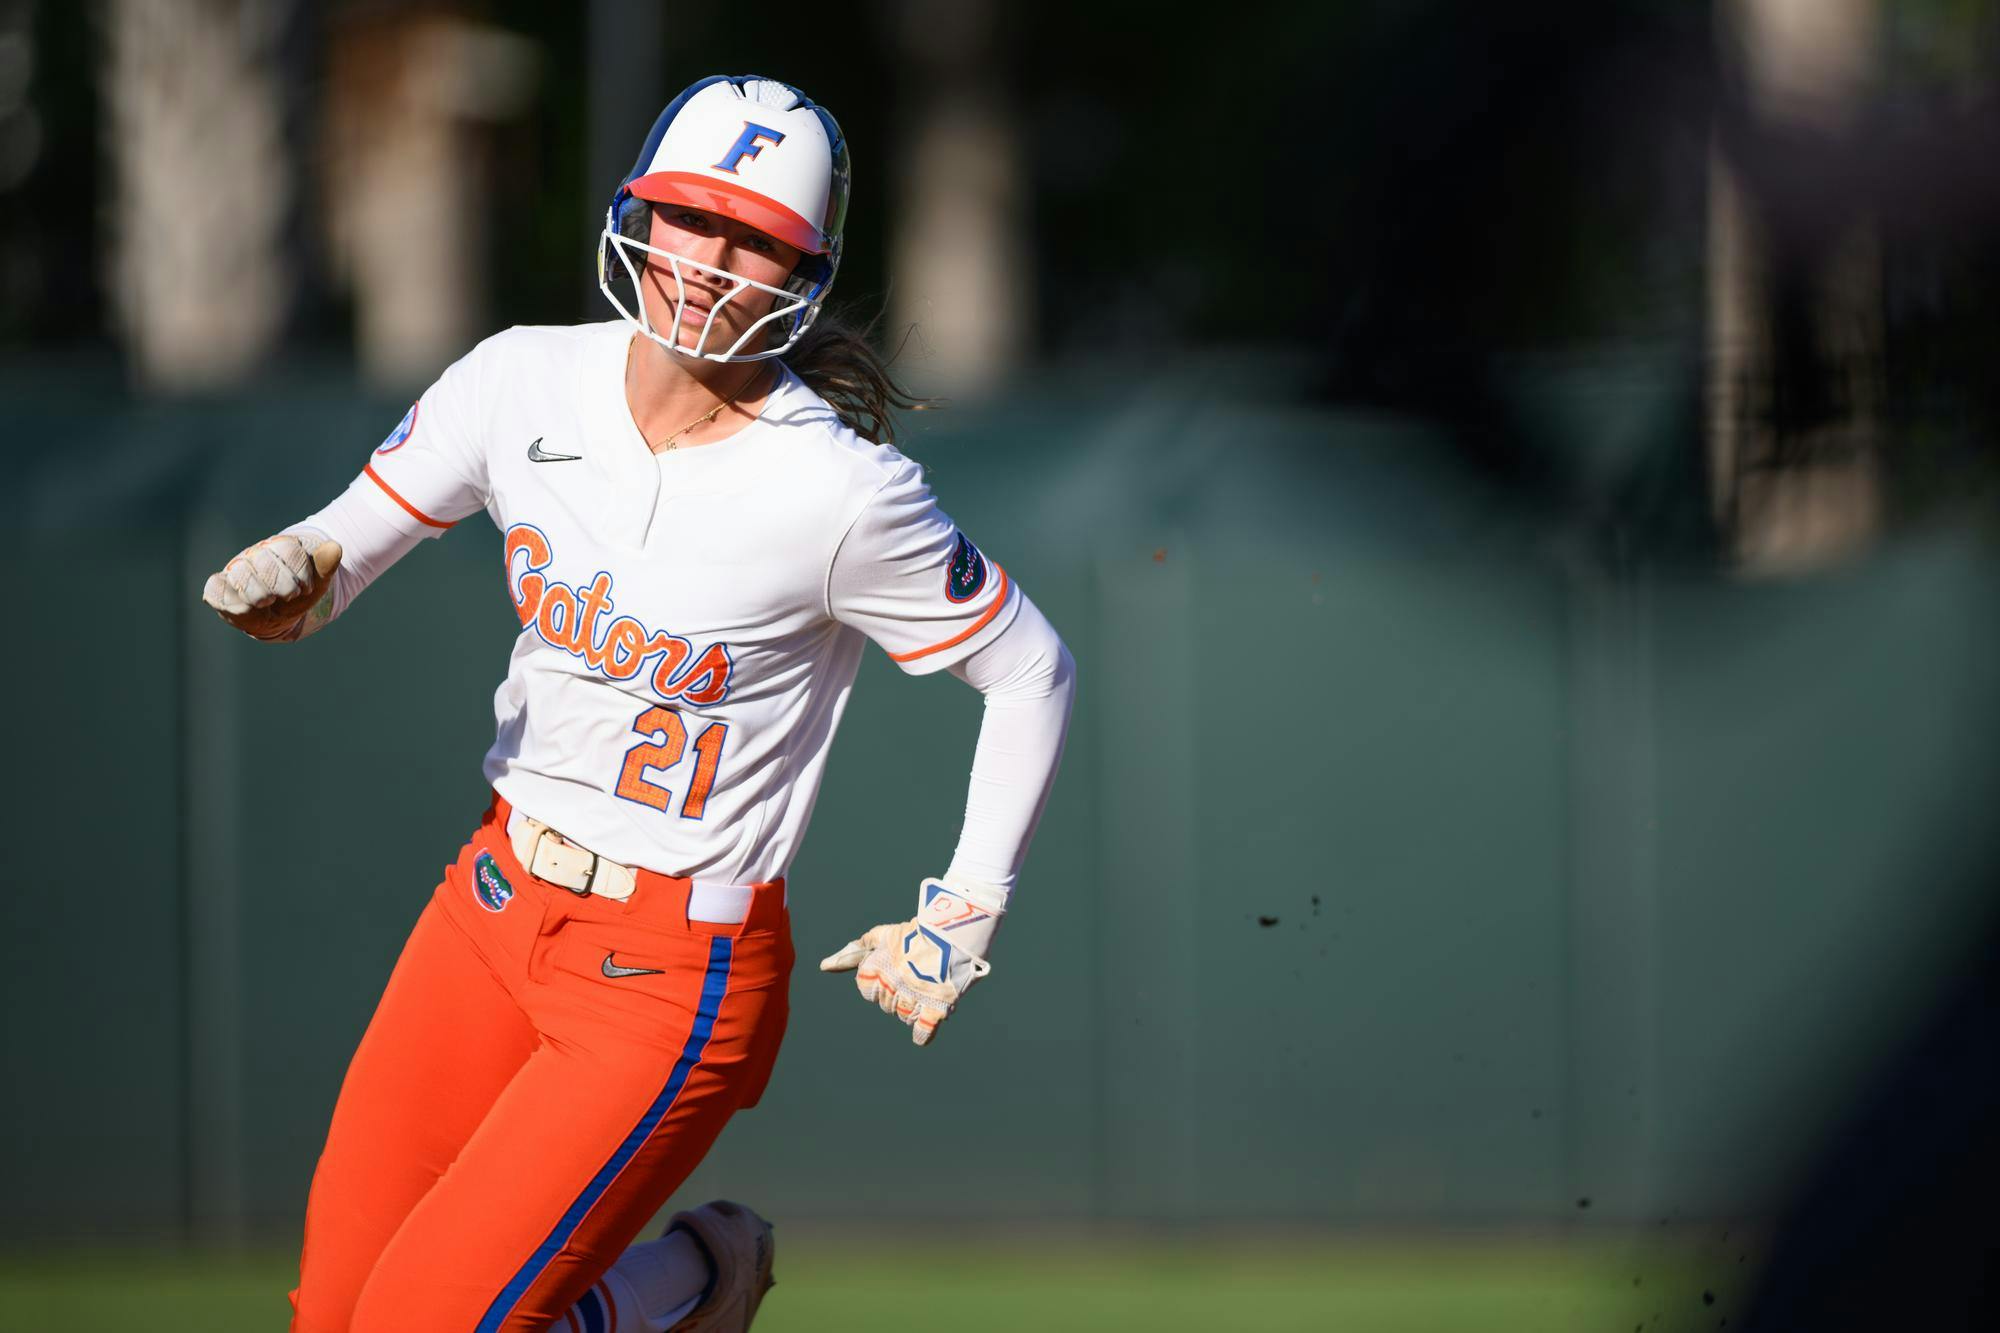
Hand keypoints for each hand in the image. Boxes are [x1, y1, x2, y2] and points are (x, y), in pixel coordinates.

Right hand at [201, 531, 342, 641]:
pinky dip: (234, 602)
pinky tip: (248, 608)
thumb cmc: (298, 595)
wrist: (281, 616)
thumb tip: (334, 547)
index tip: (306, 587)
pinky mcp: (218, 587)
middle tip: (289, 595)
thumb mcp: (316, 583)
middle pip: (264, 561)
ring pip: (241, 575)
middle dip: (282, 584)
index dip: (301, 571)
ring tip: (269, 602)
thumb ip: (324, 566)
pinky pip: (216, 589)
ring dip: (259, 594)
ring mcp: (234, 570)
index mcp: (279, 546)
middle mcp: (254, 554)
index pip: (288, 547)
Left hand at [819, 876, 1004, 1046]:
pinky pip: (923, 1029)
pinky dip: (921, 1034)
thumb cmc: (916, 932)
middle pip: (886, 1004)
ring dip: (912, 1007)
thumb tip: (824, 967)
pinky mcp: (937, 1006)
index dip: (878, 982)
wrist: (953, 930)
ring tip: (925, 990)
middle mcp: (892, 985)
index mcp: (877, 969)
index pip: (866, 989)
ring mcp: (915, 997)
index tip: (893, 971)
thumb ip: (853, 952)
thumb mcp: (882, 936)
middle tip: (914, 977)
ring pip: (903, 1015)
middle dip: (897, 994)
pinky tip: (921, 1035)